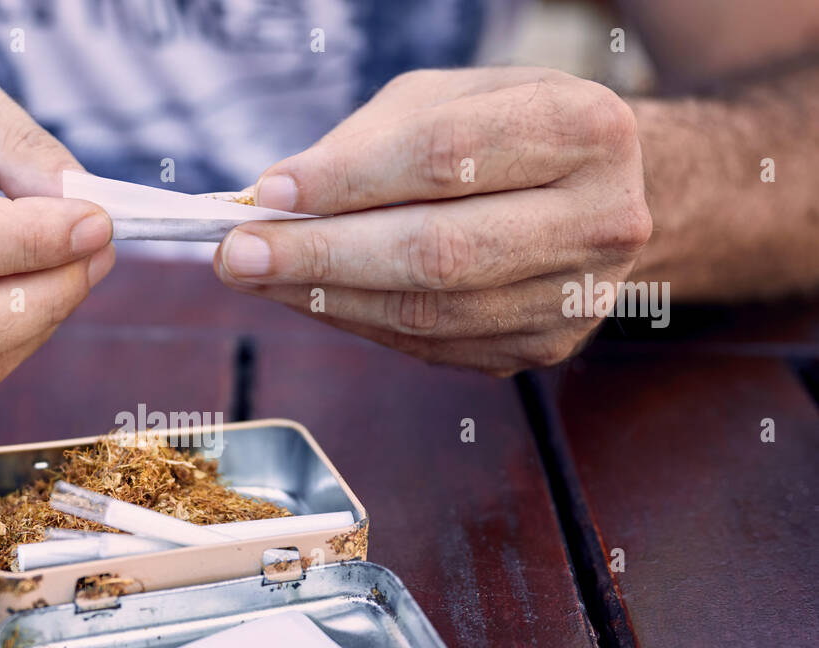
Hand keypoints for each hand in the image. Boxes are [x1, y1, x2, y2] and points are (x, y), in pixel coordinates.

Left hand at [214, 67, 651, 375]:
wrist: (610, 193)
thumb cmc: (513, 134)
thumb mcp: (453, 98)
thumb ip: (371, 141)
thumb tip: (277, 199)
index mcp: (586, 128)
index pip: (446, 158)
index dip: (349, 179)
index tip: (270, 191)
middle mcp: (599, 219)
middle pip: (439, 251)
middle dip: (323, 255)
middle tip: (239, 253)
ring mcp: (574, 297)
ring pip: (428, 313)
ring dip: (327, 298)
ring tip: (258, 276)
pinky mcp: (544, 346)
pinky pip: (429, 344)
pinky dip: (358, 321)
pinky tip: (310, 297)